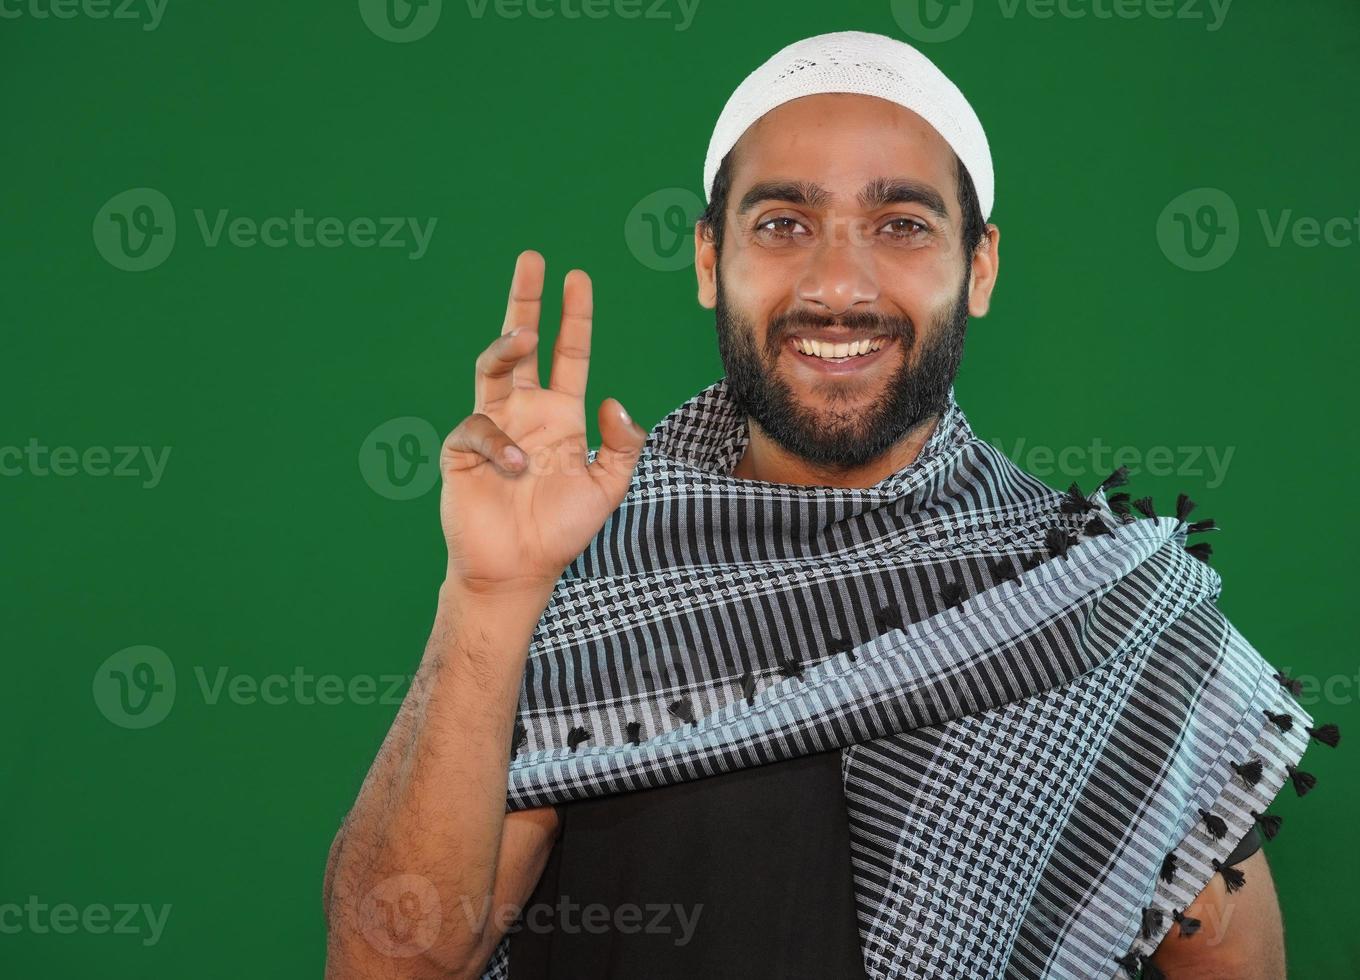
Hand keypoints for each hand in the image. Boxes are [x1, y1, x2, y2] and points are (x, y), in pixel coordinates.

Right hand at [440, 250, 646, 595]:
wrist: (519, 570)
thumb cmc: (561, 531)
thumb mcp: (609, 488)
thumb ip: (623, 445)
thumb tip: (615, 401)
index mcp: (562, 415)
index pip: (569, 354)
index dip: (574, 317)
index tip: (577, 277)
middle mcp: (525, 411)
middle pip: (522, 343)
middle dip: (526, 301)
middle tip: (532, 260)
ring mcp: (493, 426)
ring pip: (492, 366)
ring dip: (507, 346)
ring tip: (525, 337)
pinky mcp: (463, 449)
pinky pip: (478, 426)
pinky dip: (498, 440)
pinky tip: (515, 464)